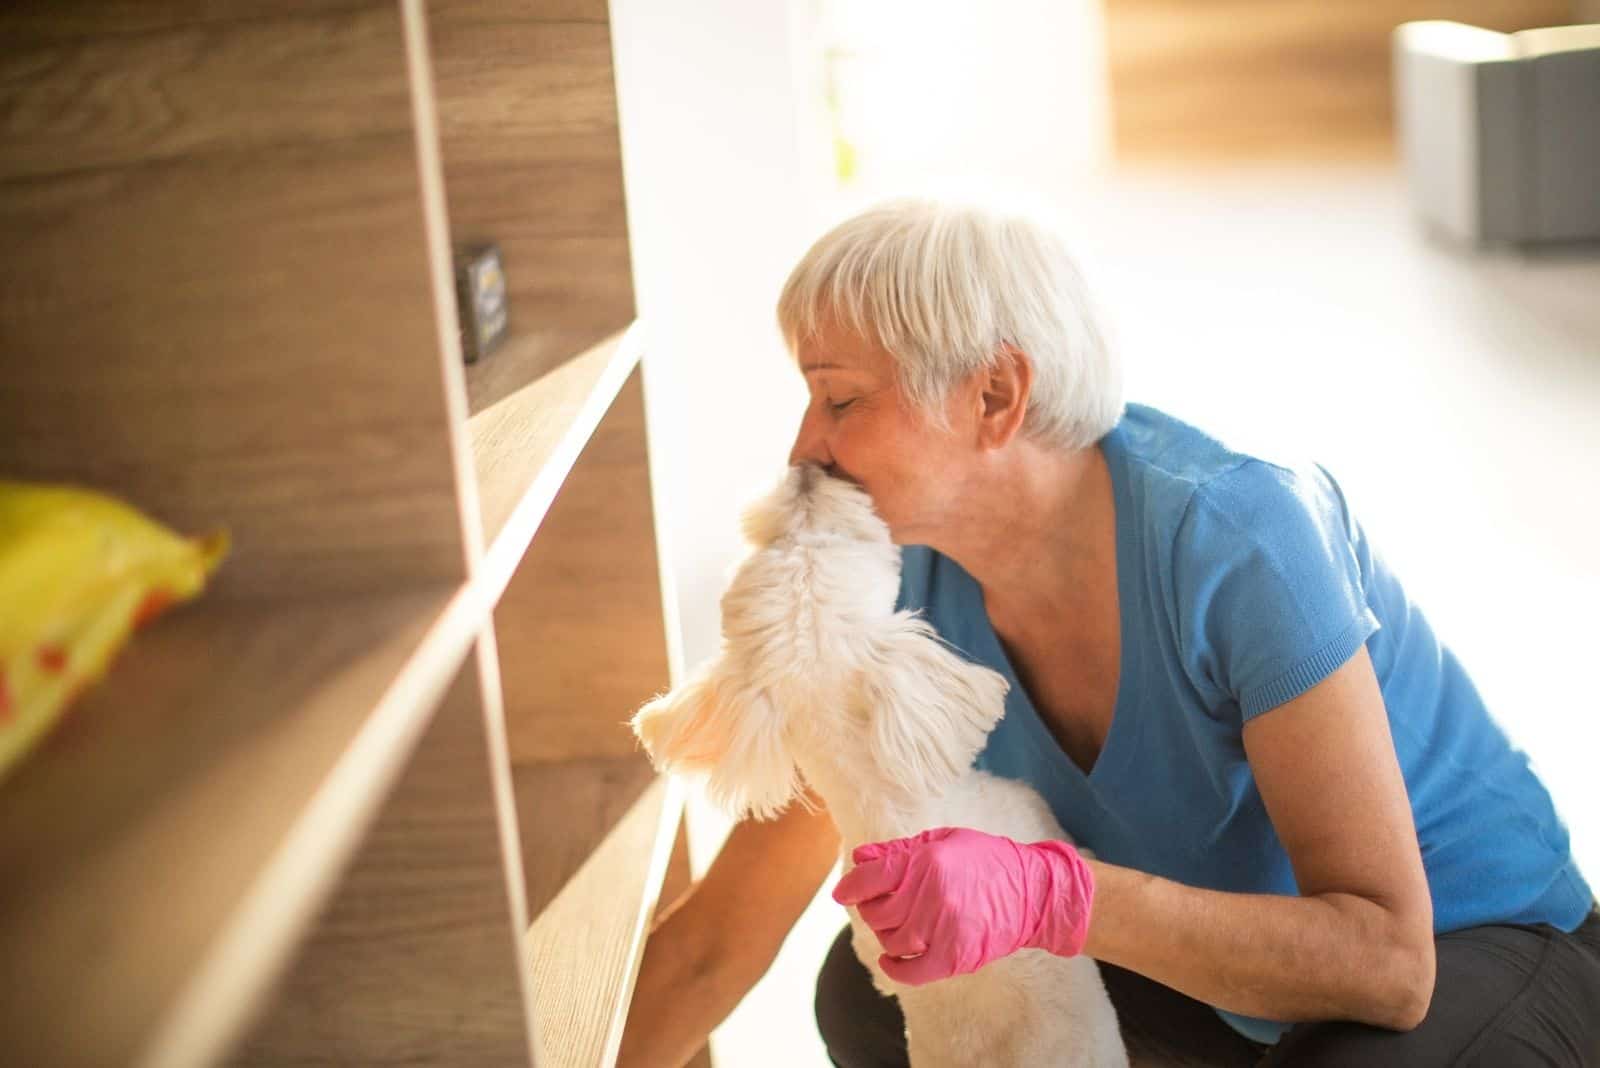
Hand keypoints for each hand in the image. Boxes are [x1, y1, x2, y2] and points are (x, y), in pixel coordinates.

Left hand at [831, 826, 1093, 985]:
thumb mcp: (942, 841)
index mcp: (927, 862)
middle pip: (877, 913)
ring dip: (886, 934)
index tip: (843, 893)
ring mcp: (943, 929)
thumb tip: (859, 858)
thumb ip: (898, 850)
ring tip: (898, 923)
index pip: (871, 878)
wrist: (1034, 892)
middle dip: (871, 908)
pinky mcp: (955, 957)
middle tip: (881, 903)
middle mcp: (931, 896)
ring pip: (890, 940)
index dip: (850, 887)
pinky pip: (911, 970)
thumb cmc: (986, 860)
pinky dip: (894, 967)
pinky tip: (891, 957)